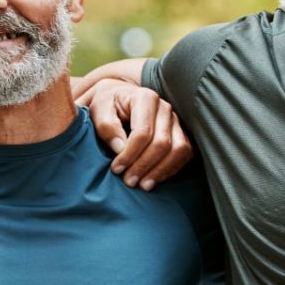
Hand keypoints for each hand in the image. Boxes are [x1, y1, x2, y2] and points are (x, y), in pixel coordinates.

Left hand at [73, 77, 190, 188]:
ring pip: (178, 149)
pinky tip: (156, 179)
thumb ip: (107, 126)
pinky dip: (172, 169)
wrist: (120, 98)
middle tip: (129, 182)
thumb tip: (120, 148)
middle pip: (162, 142)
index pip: (143, 132)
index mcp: (145, 98)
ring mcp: (176, 120)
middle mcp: (165, 108)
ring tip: (144, 185)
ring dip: (161, 170)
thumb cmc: (109, 105)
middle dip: (144, 165)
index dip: (130, 154)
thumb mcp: (99, 110)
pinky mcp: (181, 132)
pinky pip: (185, 153)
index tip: (116, 169)